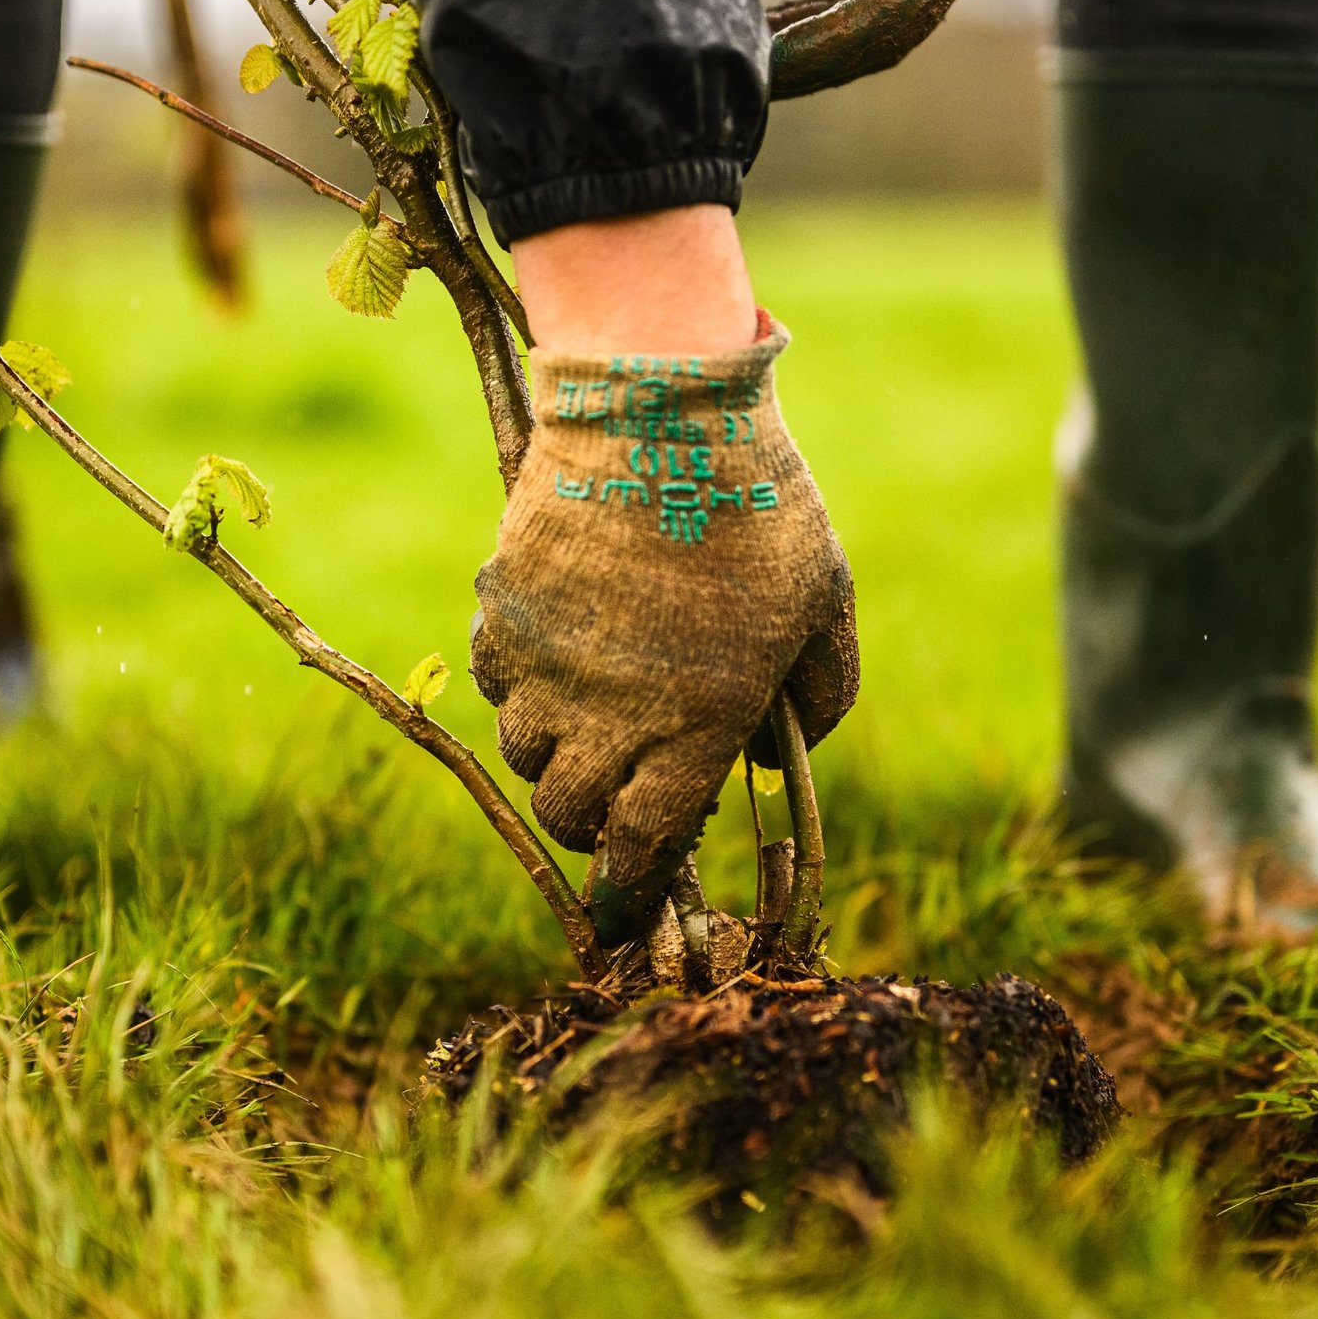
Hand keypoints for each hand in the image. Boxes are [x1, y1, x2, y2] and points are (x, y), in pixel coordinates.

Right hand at [471, 321, 858, 936]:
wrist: (659, 407)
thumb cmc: (759, 503)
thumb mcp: (823, 598)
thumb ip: (819, 693)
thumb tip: (778, 763)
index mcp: (698, 725)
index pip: (643, 846)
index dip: (628, 891)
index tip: (622, 911)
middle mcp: (610, 713)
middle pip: (569, 815)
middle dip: (589, 825)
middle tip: (612, 801)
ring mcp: (546, 664)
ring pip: (524, 754)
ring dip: (552, 754)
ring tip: (587, 719)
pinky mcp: (503, 611)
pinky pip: (493, 681)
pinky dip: (516, 687)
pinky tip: (553, 655)